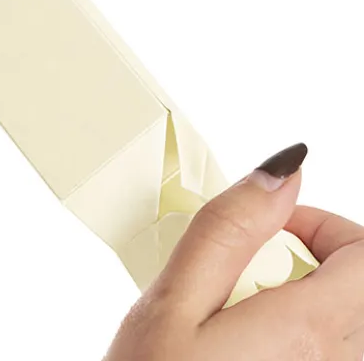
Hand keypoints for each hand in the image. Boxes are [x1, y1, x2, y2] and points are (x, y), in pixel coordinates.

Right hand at [104, 144, 363, 360]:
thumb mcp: (172, 302)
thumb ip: (228, 230)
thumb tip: (282, 173)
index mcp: (307, 335)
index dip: (324, 226)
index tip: (273, 232)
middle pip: (358, 289)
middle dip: (308, 266)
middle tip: (247, 283)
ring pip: (343, 323)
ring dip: (301, 304)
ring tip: (244, 320)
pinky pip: (329, 352)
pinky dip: (298, 336)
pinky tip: (250, 348)